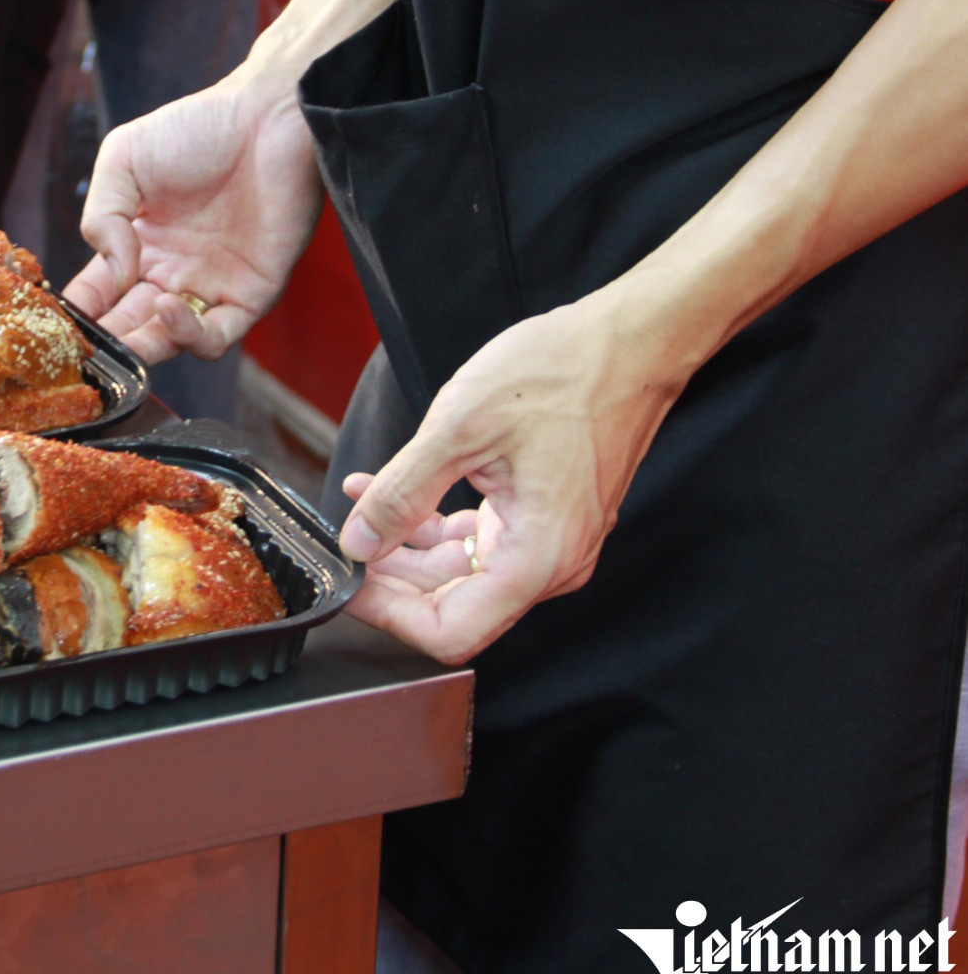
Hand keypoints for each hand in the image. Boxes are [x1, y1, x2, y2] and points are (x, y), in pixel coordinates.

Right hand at [63, 74, 322, 363]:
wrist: (268, 117)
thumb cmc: (197, 128)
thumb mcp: (123, 160)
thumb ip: (101, 217)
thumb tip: (113, 276)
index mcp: (138, 245)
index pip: (98, 295)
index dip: (77, 315)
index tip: (54, 325)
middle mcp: (171, 273)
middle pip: (129, 327)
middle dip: (106, 345)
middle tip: (83, 352)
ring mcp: (210, 287)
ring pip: (168, 342)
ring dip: (141, 348)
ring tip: (122, 336)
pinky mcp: (251, 294)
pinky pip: (216, 336)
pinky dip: (187, 334)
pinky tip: (166, 304)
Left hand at [338, 295, 688, 663]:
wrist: (628, 341)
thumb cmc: (563, 374)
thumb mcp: (459, 429)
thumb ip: (403, 493)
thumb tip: (360, 541)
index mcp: (538, 557)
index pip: (452, 632)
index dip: (391, 617)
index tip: (352, 587)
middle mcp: (550, 562)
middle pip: (453, 605)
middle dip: (390, 581)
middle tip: (344, 547)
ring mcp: (548, 541)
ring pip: (459, 571)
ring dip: (403, 546)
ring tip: (355, 508)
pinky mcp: (541, 516)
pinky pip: (475, 537)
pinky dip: (428, 520)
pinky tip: (386, 489)